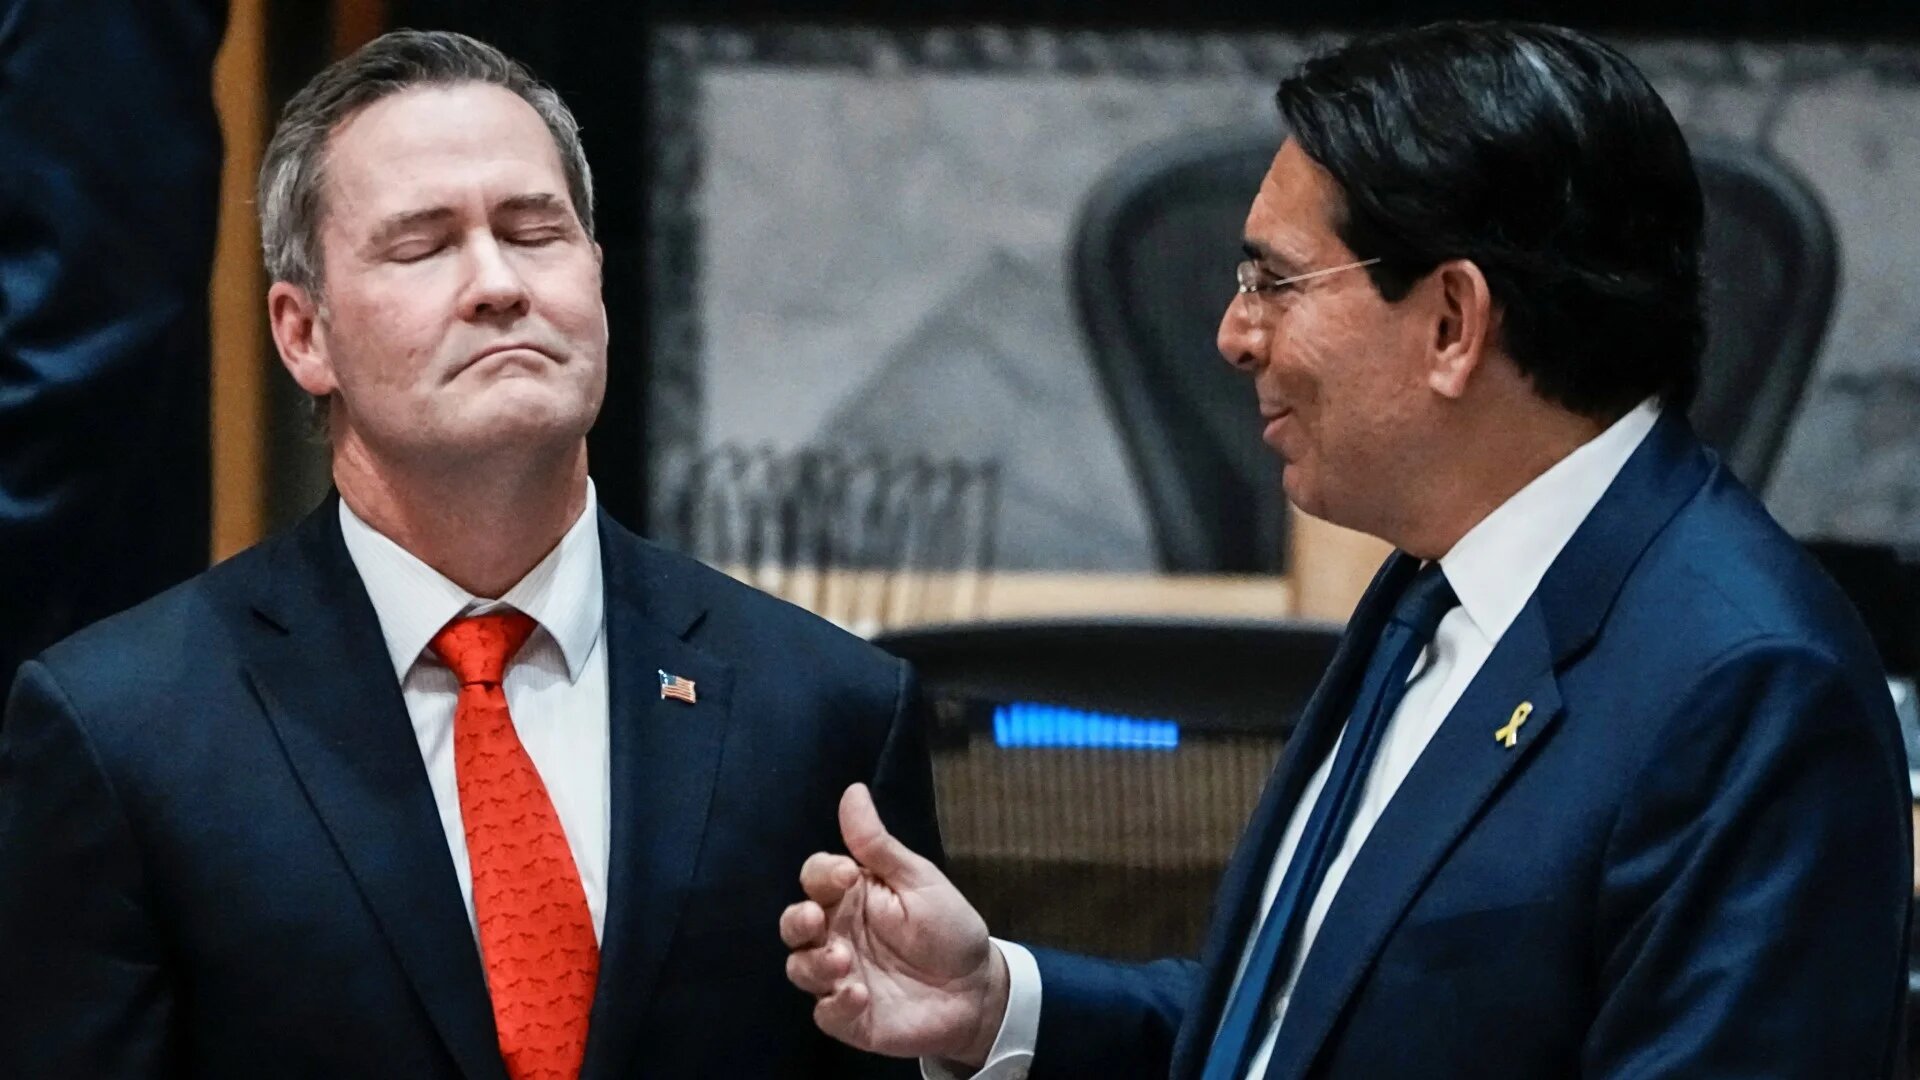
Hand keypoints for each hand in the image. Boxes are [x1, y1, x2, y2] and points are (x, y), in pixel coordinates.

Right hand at [781, 783, 1008, 1066]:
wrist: (978, 990)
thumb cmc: (948, 928)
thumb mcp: (919, 881)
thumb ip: (878, 844)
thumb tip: (852, 790)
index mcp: (852, 896)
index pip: (815, 877)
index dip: (822, 873)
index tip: (848, 873)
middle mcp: (837, 933)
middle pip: (793, 923)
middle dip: (796, 921)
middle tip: (816, 920)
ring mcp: (839, 976)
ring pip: (800, 967)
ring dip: (814, 964)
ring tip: (844, 962)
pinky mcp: (848, 1016)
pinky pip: (824, 1012)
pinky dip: (835, 1004)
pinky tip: (859, 995)